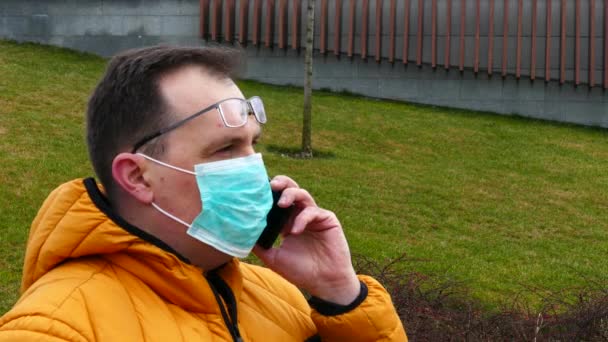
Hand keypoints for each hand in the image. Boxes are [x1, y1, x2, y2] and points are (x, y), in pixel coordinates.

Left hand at [253, 176, 359, 304]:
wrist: (325, 283)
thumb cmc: (301, 271)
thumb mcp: (273, 258)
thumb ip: (259, 246)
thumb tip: (238, 236)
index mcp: (287, 221)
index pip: (277, 200)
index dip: (268, 195)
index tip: (255, 193)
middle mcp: (300, 215)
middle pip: (291, 189)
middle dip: (281, 183)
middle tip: (271, 185)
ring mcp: (314, 216)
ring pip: (303, 194)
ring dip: (291, 195)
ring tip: (281, 204)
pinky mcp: (327, 219)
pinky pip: (313, 211)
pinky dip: (302, 218)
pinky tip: (295, 231)